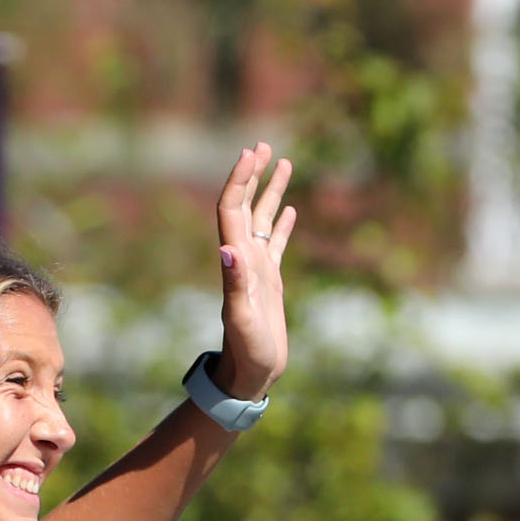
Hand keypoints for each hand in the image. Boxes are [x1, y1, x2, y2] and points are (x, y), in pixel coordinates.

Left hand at [208, 142, 299, 399]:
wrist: (251, 375)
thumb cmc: (248, 352)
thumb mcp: (242, 319)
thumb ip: (236, 284)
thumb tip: (229, 249)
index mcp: (236, 261)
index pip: (233, 208)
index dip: (240, 179)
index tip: (250, 152)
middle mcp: (244, 258)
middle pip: (245, 205)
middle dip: (252, 174)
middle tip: (263, 145)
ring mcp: (257, 268)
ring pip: (263, 219)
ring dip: (269, 190)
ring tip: (282, 161)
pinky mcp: (271, 281)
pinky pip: (277, 243)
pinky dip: (282, 223)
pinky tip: (290, 209)